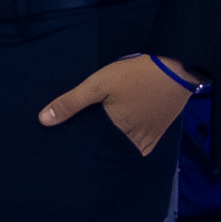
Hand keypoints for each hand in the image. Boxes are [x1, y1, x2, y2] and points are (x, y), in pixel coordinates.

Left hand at [42, 56, 194, 156]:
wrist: (176, 67)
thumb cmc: (135, 75)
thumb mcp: (98, 84)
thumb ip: (72, 102)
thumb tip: (44, 120)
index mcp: (116, 131)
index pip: (91, 150)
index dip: (78, 150)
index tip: (65, 151)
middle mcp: (132, 141)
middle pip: (107, 154)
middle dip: (94, 153)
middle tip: (76, 152)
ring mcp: (148, 139)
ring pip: (123, 153)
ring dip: (110, 151)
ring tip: (95, 147)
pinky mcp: (158, 134)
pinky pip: (139, 149)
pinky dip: (127, 148)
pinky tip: (118, 143)